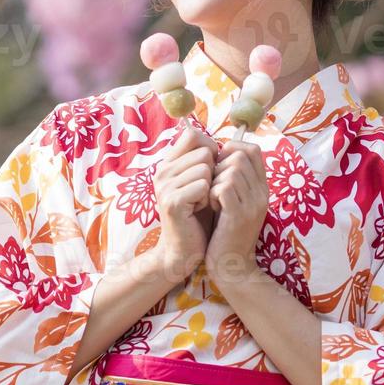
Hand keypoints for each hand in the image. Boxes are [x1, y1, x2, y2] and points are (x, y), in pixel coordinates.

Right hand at [151, 121, 218, 283]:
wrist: (184, 250)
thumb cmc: (198, 216)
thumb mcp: (200, 183)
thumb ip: (204, 162)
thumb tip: (222, 142)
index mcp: (168, 164)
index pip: (193, 134)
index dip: (210, 149)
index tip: (210, 171)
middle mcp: (162, 171)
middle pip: (204, 151)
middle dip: (213, 172)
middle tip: (203, 194)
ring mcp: (164, 186)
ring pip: (205, 168)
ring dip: (211, 188)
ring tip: (200, 203)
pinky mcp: (172, 201)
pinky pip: (203, 186)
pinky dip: (208, 199)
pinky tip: (199, 211)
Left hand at [206, 138, 267, 284]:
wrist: (232, 267)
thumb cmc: (226, 232)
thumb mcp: (236, 202)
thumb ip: (234, 179)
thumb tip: (220, 151)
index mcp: (262, 188)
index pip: (253, 149)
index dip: (232, 149)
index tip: (219, 167)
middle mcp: (262, 193)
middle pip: (241, 155)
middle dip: (220, 165)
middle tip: (213, 186)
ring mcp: (253, 204)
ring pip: (231, 169)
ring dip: (214, 180)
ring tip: (212, 198)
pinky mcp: (239, 216)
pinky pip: (223, 187)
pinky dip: (211, 192)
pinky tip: (211, 206)